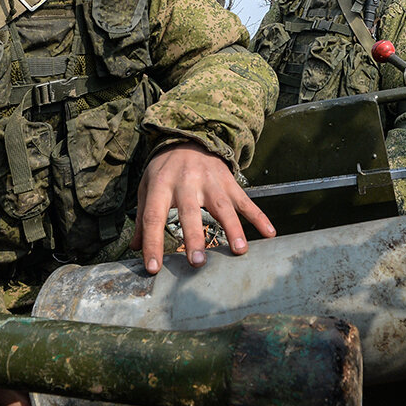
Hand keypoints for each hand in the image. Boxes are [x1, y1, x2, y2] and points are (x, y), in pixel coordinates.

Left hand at [133, 141, 274, 273]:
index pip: (153, 217)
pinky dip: (258, 217)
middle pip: (190, 212)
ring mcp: (211, 181)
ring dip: (232, 228)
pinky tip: (269, 233)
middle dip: (194, 237)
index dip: (152, 243)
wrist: (190, 137)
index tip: (153, 268)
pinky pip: (245, 200)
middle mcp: (186, 182)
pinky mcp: (229, 181)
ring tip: (239, 251)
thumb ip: (143, 218)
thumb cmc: (166, 169)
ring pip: (222, 206)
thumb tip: (136, 248)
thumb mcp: (148, 188)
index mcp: (161, 185)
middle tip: (197, 262)